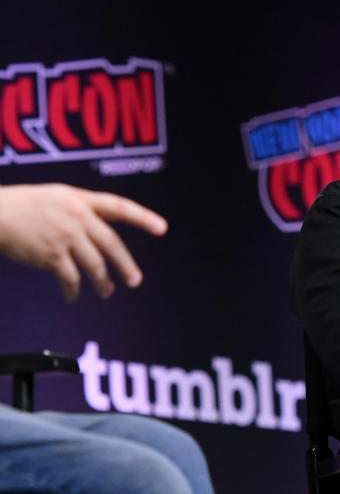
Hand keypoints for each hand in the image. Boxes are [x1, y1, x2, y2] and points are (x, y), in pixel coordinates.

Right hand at [0, 183, 167, 301]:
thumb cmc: (22, 206)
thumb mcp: (57, 197)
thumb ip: (81, 210)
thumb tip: (101, 228)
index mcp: (81, 200)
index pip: (120, 207)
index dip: (143, 217)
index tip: (163, 228)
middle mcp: (77, 217)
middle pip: (112, 244)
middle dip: (125, 265)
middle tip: (135, 281)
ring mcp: (66, 236)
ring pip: (95, 264)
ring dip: (102, 282)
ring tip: (107, 292)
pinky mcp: (52, 255)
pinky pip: (71, 278)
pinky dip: (74, 291)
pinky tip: (74, 297)